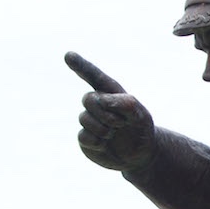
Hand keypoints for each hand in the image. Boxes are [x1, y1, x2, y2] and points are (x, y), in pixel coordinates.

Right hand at [66, 52, 156, 171]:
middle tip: (121, 123)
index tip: (68, 55)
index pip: (93, 76)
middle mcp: (96, 104)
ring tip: (115, 133)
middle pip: (88, 98)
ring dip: (104, 129)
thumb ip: (126, 103)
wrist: (140, 152)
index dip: (81, 66)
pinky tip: (106, 144)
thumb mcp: (141, 114)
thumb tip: (104, 101)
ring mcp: (88, 120)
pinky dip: (98, 142)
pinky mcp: (85, 138)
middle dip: (106, 112)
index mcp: (109, 93)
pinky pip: (84, 137)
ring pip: (85, 119)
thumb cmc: (140, 128)